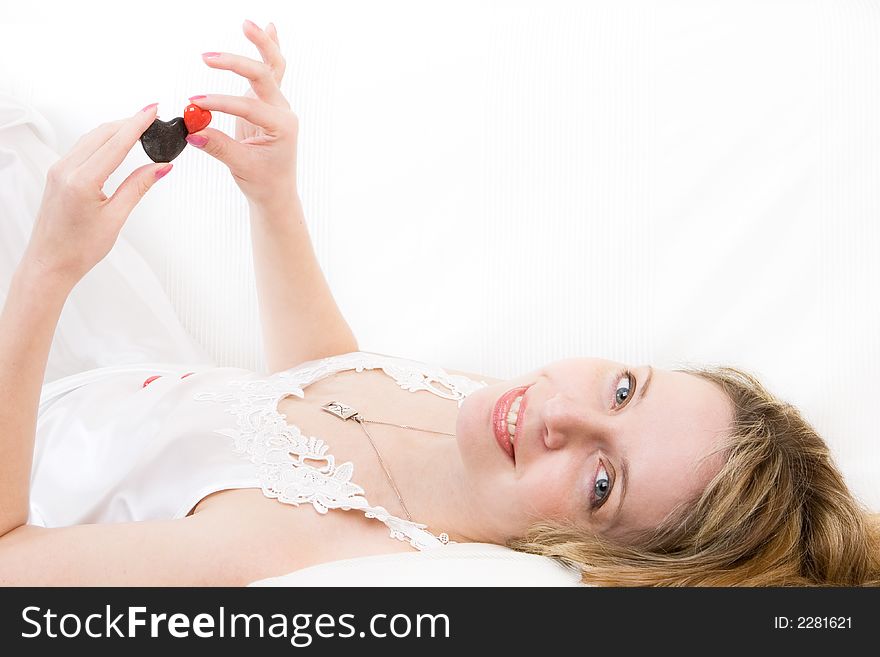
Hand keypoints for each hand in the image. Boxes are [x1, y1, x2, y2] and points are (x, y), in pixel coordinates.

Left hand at [23, 105, 171, 285]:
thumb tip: (159, 168)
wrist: (49, 263)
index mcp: (81, 181)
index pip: (115, 143)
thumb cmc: (78, 249)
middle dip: (128, 122)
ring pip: (91, 138)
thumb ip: (137, 187)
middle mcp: (66, 170)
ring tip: (138, 126)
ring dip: (115, 130)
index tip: (152, 111)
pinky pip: (82, 148)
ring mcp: (59, 170)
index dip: (137, 124)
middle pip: (102, 134)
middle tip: (151, 116)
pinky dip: (102, 141)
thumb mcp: (115, 218)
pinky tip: (116, 142)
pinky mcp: (58, 174)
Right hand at [186, 20, 298, 208]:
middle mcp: (282, 111)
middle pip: (265, 75)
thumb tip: (193, 131)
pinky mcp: (265, 102)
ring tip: (247, 24)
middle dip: (237, 63)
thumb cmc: (263, 181)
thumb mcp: (241, 166)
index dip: (220, 104)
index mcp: (282, 126)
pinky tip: (269, 28)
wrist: (275, 190)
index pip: (248, 106)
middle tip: (208, 57)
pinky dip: (269, 49)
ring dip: (261, 44)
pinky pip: (271, 71)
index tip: (194, 104)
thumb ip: (218, 147)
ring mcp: (275, 104)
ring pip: (273, 67)